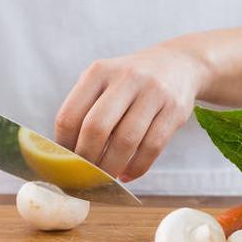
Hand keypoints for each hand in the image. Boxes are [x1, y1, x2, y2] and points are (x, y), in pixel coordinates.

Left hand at [55, 44, 209, 181]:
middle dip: (87, 160)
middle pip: (96, 128)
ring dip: (112, 167)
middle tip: (86, 175)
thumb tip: (65, 156)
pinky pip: (152, 147)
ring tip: (106, 178)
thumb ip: (84, 110)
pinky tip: (127, 174)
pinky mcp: (175, 110)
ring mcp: (153, 93)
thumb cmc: (129, 83)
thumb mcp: (104, 82)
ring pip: (126, 141)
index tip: (66, 162)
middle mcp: (126, 78)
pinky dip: (137, 168)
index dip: (63, 146)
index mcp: (98, 72)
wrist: (178, 64)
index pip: (69, 116)